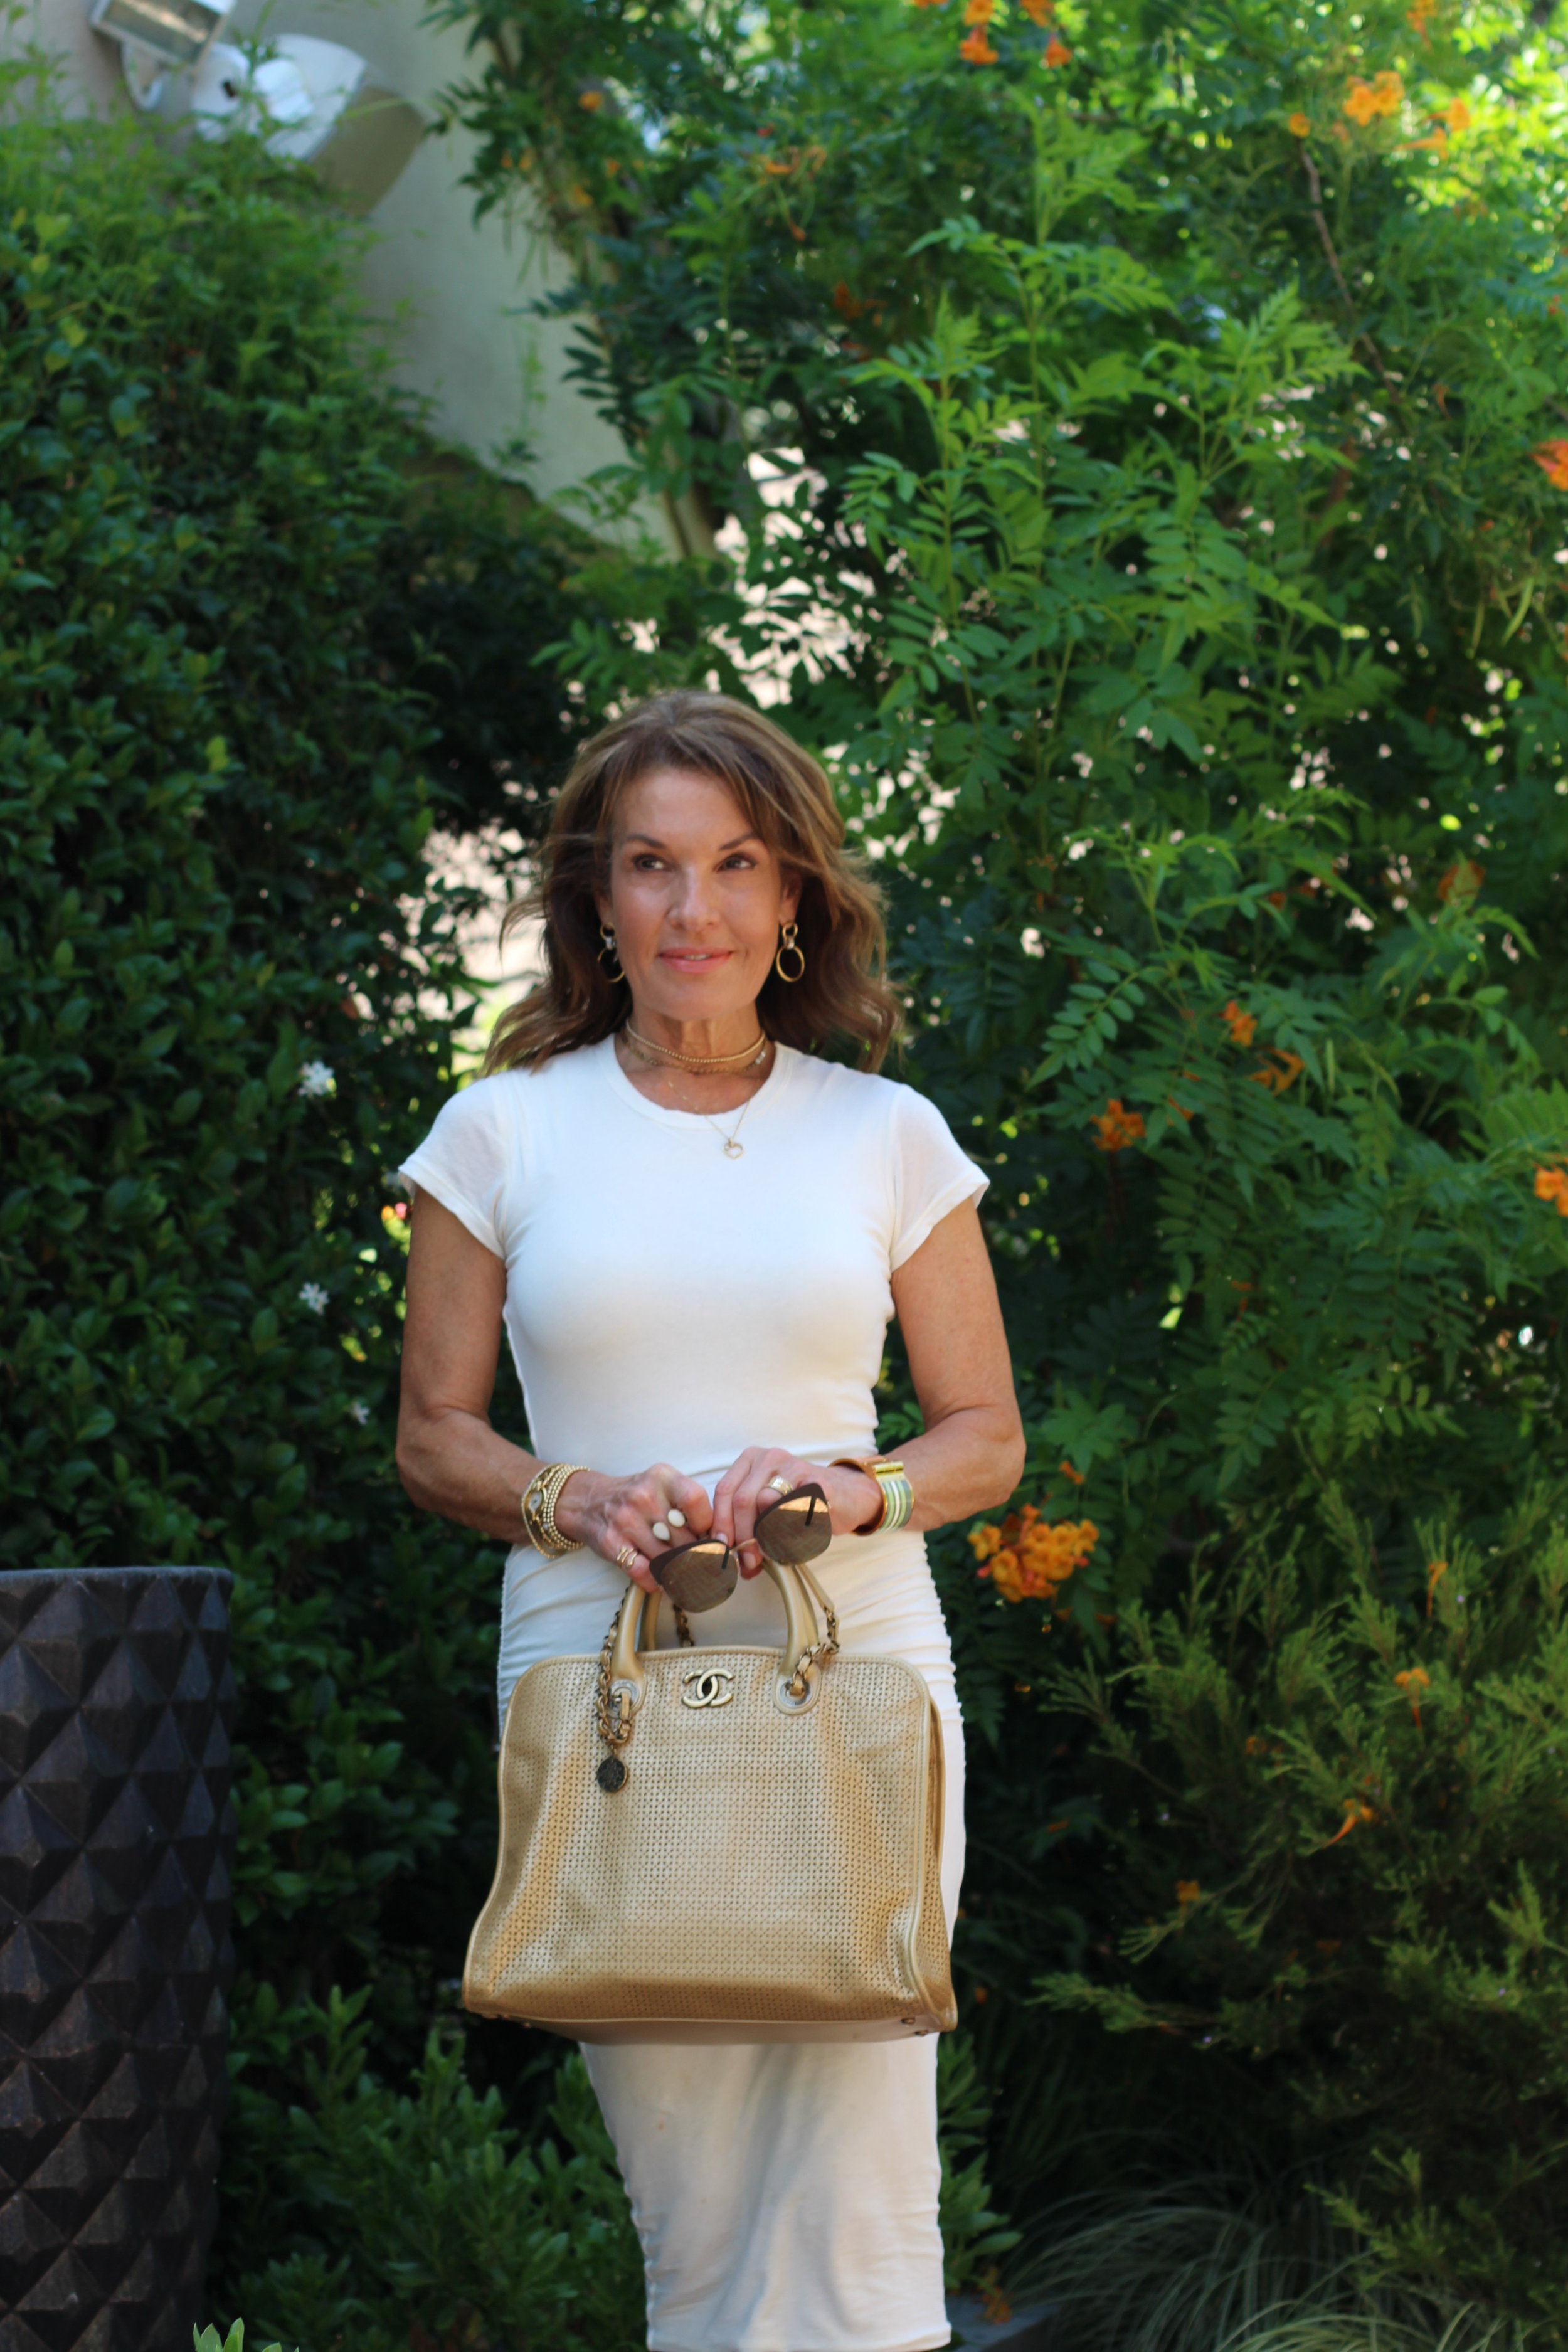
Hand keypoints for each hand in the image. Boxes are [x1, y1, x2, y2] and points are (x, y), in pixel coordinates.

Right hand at [553, 1463, 713, 1595]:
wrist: (588, 1502)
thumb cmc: (636, 1497)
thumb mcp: (662, 1486)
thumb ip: (688, 1506)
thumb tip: (718, 1539)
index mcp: (662, 1477)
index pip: (695, 1499)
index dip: (707, 1523)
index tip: (708, 1535)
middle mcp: (643, 1495)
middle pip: (684, 1536)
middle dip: (697, 1554)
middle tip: (702, 1563)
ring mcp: (625, 1519)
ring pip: (667, 1558)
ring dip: (679, 1571)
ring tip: (686, 1574)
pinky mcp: (611, 1543)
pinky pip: (644, 1572)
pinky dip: (656, 1582)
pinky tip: (662, 1580)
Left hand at [710, 1448, 882, 1576]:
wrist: (846, 1495)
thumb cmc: (798, 1504)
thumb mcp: (766, 1509)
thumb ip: (746, 1528)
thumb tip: (732, 1562)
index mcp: (751, 1460)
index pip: (725, 1491)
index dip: (721, 1523)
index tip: (723, 1549)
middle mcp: (770, 1458)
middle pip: (743, 1499)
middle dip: (743, 1535)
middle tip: (748, 1561)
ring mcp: (795, 1467)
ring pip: (767, 1502)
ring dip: (765, 1536)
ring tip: (770, 1555)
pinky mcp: (819, 1482)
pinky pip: (797, 1509)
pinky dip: (792, 1531)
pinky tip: (795, 1542)